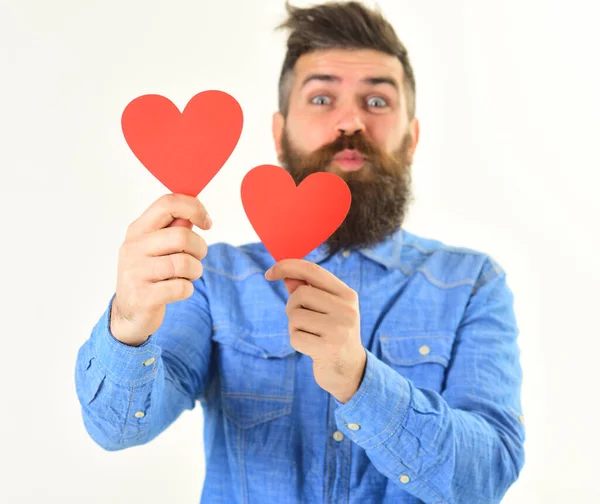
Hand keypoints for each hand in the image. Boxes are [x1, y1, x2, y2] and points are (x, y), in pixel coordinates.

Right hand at [111, 193, 211, 345]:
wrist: (128, 313)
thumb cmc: (149, 274)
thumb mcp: (156, 246)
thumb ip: (174, 228)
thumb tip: (194, 211)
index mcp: (138, 229)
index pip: (168, 203)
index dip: (194, 208)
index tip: (207, 223)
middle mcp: (133, 247)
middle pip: (182, 236)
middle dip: (199, 249)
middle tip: (196, 258)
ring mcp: (135, 272)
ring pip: (184, 263)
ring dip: (195, 271)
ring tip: (187, 276)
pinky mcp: (142, 297)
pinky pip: (181, 288)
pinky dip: (187, 289)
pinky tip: (177, 290)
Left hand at [265, 259, 366, 403]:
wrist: (349, 370)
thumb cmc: (332, 334)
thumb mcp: (324, 309)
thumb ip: (306, 290)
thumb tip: (286, 275)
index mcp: (347, 295)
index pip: (312, 270)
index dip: (287, 266)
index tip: (270, 272)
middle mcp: (347, 309)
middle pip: (300, 294)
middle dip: (292, 306)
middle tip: (302, 320)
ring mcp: (339, 329)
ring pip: (295, 316)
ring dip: (294, 326)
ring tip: (310, 334)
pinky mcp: (328, 348)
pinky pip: (295, 336)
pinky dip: (296, 341)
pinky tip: (311, 347)